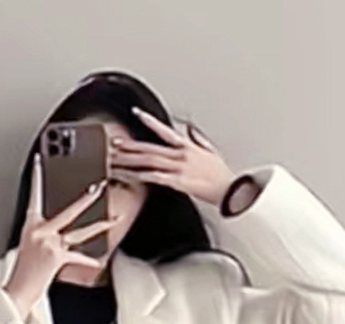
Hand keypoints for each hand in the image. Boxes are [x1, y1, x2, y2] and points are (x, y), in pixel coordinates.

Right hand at [3, 153, 119, 319]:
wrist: (16, 292)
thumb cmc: (22, 272)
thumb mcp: (29, 247)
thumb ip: (47, 237)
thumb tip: (64, 235)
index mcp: (30, 226)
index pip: (34, 196)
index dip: (36, 178)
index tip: (40, 162)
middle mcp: (40, 231)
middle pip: (68, 211)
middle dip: (86, 199)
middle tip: (98, 187)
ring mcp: (49, 243)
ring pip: (80, 232)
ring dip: (99, 226)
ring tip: (113, 219)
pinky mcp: (56, 257)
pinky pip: (77, 257)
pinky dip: (86, 261)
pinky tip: (96, 262)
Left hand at [108, 106, 236, 207]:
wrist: (231, 190)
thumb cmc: (222, 175)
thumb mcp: (211, 152)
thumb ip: (199, 140)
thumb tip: (191, 130)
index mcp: (188, 146)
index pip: (165, 130)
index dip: (150, 121)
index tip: (136, 113)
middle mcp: (181, 155)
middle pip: (150, 148)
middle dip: (130, 146)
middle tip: (113, 143)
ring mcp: (179, 168)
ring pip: (149, 161)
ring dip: (130, 161)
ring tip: (114, 161)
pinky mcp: (179, 182)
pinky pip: (156, 178)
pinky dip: (142, 176)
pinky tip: (131, 176)